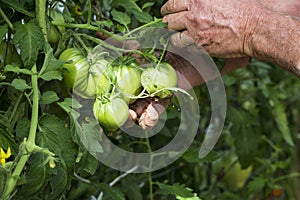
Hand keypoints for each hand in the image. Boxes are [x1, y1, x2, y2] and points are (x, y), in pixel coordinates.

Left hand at [161, 0, 299, 77]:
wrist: (254, 28)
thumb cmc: (244, 10)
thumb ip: (205, 0)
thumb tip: (196, 1)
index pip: (173, 2)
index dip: (168, 7)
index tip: (166, 10)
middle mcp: (194, 12)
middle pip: (169, 17)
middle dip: (165, 20)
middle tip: (165, 22)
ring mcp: (195, 29)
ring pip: (172, 32)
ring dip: (171, 32)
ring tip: (173, 33)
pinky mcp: (199, 44)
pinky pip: (181, 45)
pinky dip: (179, 44)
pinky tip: (182, 43)